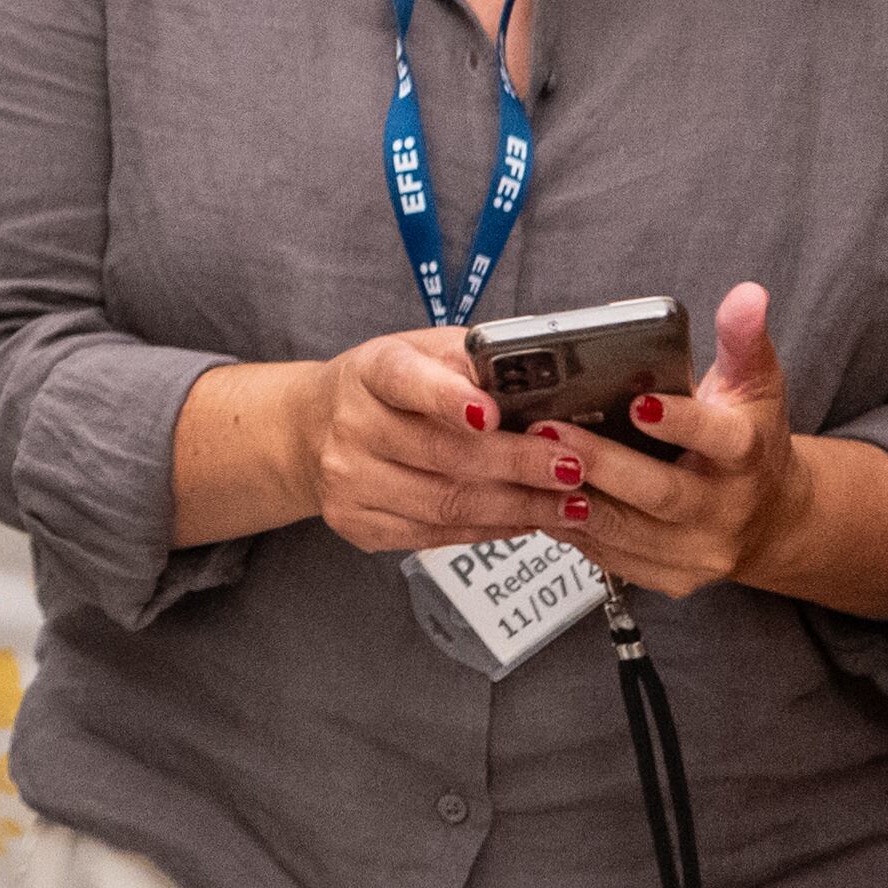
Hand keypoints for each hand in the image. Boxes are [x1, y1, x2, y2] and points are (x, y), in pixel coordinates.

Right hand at [302, 325, 592, 556]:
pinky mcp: (355, 522)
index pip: (406, 380)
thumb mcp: (424, 352)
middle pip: (442, 453)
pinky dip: (490, 530)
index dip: (448, 398)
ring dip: (517, 507)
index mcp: (371, 370)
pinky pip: (434, 535)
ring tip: (569, 505)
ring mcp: (348, 479)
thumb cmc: (388, 387)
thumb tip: (543, 382)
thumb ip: (473, 361)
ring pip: (445, 503)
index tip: (490, 414)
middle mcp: (350, 424)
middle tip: (572, 469)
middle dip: (518, 464)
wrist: (315, 427)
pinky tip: (525, 520)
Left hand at [562, 285, 801, 598]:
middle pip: (659, 492)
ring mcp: (697, 552)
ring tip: (523, 462)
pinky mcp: (669, 577)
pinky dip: (568, 526)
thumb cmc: (749, 437)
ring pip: (624, 530)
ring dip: (569, 497)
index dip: (679, 423)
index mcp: (749, 456)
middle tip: (544, 431)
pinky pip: (609, 554)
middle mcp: (726, 510)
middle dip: (599, 462)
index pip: (721, 440)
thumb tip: (746, 294)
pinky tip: (533, 495)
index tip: (638, 403)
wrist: (772, 518)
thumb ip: (743, 339)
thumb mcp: (754, 385)